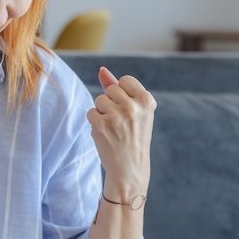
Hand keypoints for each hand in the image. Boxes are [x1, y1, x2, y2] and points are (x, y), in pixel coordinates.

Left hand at [87, 67, 155, 200]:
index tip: (129, 111)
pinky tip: (106, 135)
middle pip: (110, 89)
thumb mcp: (135, 111)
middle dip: (111, 103)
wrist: (130, 168)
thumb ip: (119, 88)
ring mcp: (117, 115)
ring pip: (99, 100)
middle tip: (122, 123)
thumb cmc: (133, 137)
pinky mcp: (102, 125)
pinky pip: (90, 112)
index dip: (123, 94)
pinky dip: (95, 123)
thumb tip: (101, 69)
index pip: (125, 80)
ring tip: (114, 129)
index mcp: (147, 101)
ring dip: (102, 113)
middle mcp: (133, 106)